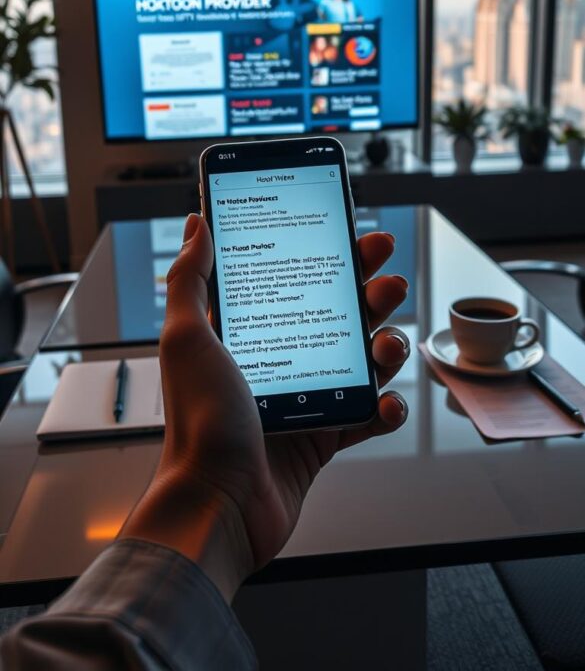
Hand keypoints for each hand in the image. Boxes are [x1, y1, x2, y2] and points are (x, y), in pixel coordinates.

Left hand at [121, 214, 409, 600]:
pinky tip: (385, 404)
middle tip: (389, 283)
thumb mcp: (187, 338)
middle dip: (371, 296)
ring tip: (386, 348)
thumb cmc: (198, 423)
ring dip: (386, 349)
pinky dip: (385, 410)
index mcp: (251, 334)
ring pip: (362, 363)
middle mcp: (282, 361)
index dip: (333, 257)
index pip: (299, 281)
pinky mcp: (323, 439)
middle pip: (339, 316)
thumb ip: (190, 279)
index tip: (359, 237)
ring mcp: (305, 400)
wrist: (216, 505)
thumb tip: (198, 225)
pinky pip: (367, 417)